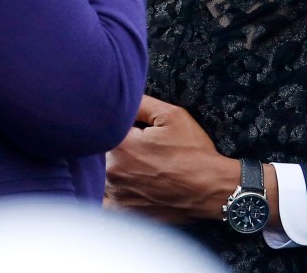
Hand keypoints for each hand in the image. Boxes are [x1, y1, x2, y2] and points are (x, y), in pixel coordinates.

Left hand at [105, 96, 239, 224]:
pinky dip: (107, 192)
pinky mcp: (122, 211)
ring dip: (107, 167)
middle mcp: (112, 171)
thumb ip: (141, 103)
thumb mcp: (171, 115)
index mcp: (121, 144)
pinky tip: (122, 183)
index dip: (111, 123)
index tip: (124, 124)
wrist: (209, 189)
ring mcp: (115, 194)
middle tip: (135, 143)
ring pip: (98, 175)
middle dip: (108, 144)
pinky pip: (102, 201)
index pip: (101, 127)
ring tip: (134, 163)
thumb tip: (122, 96)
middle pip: (96, 152)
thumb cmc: (193, 151)